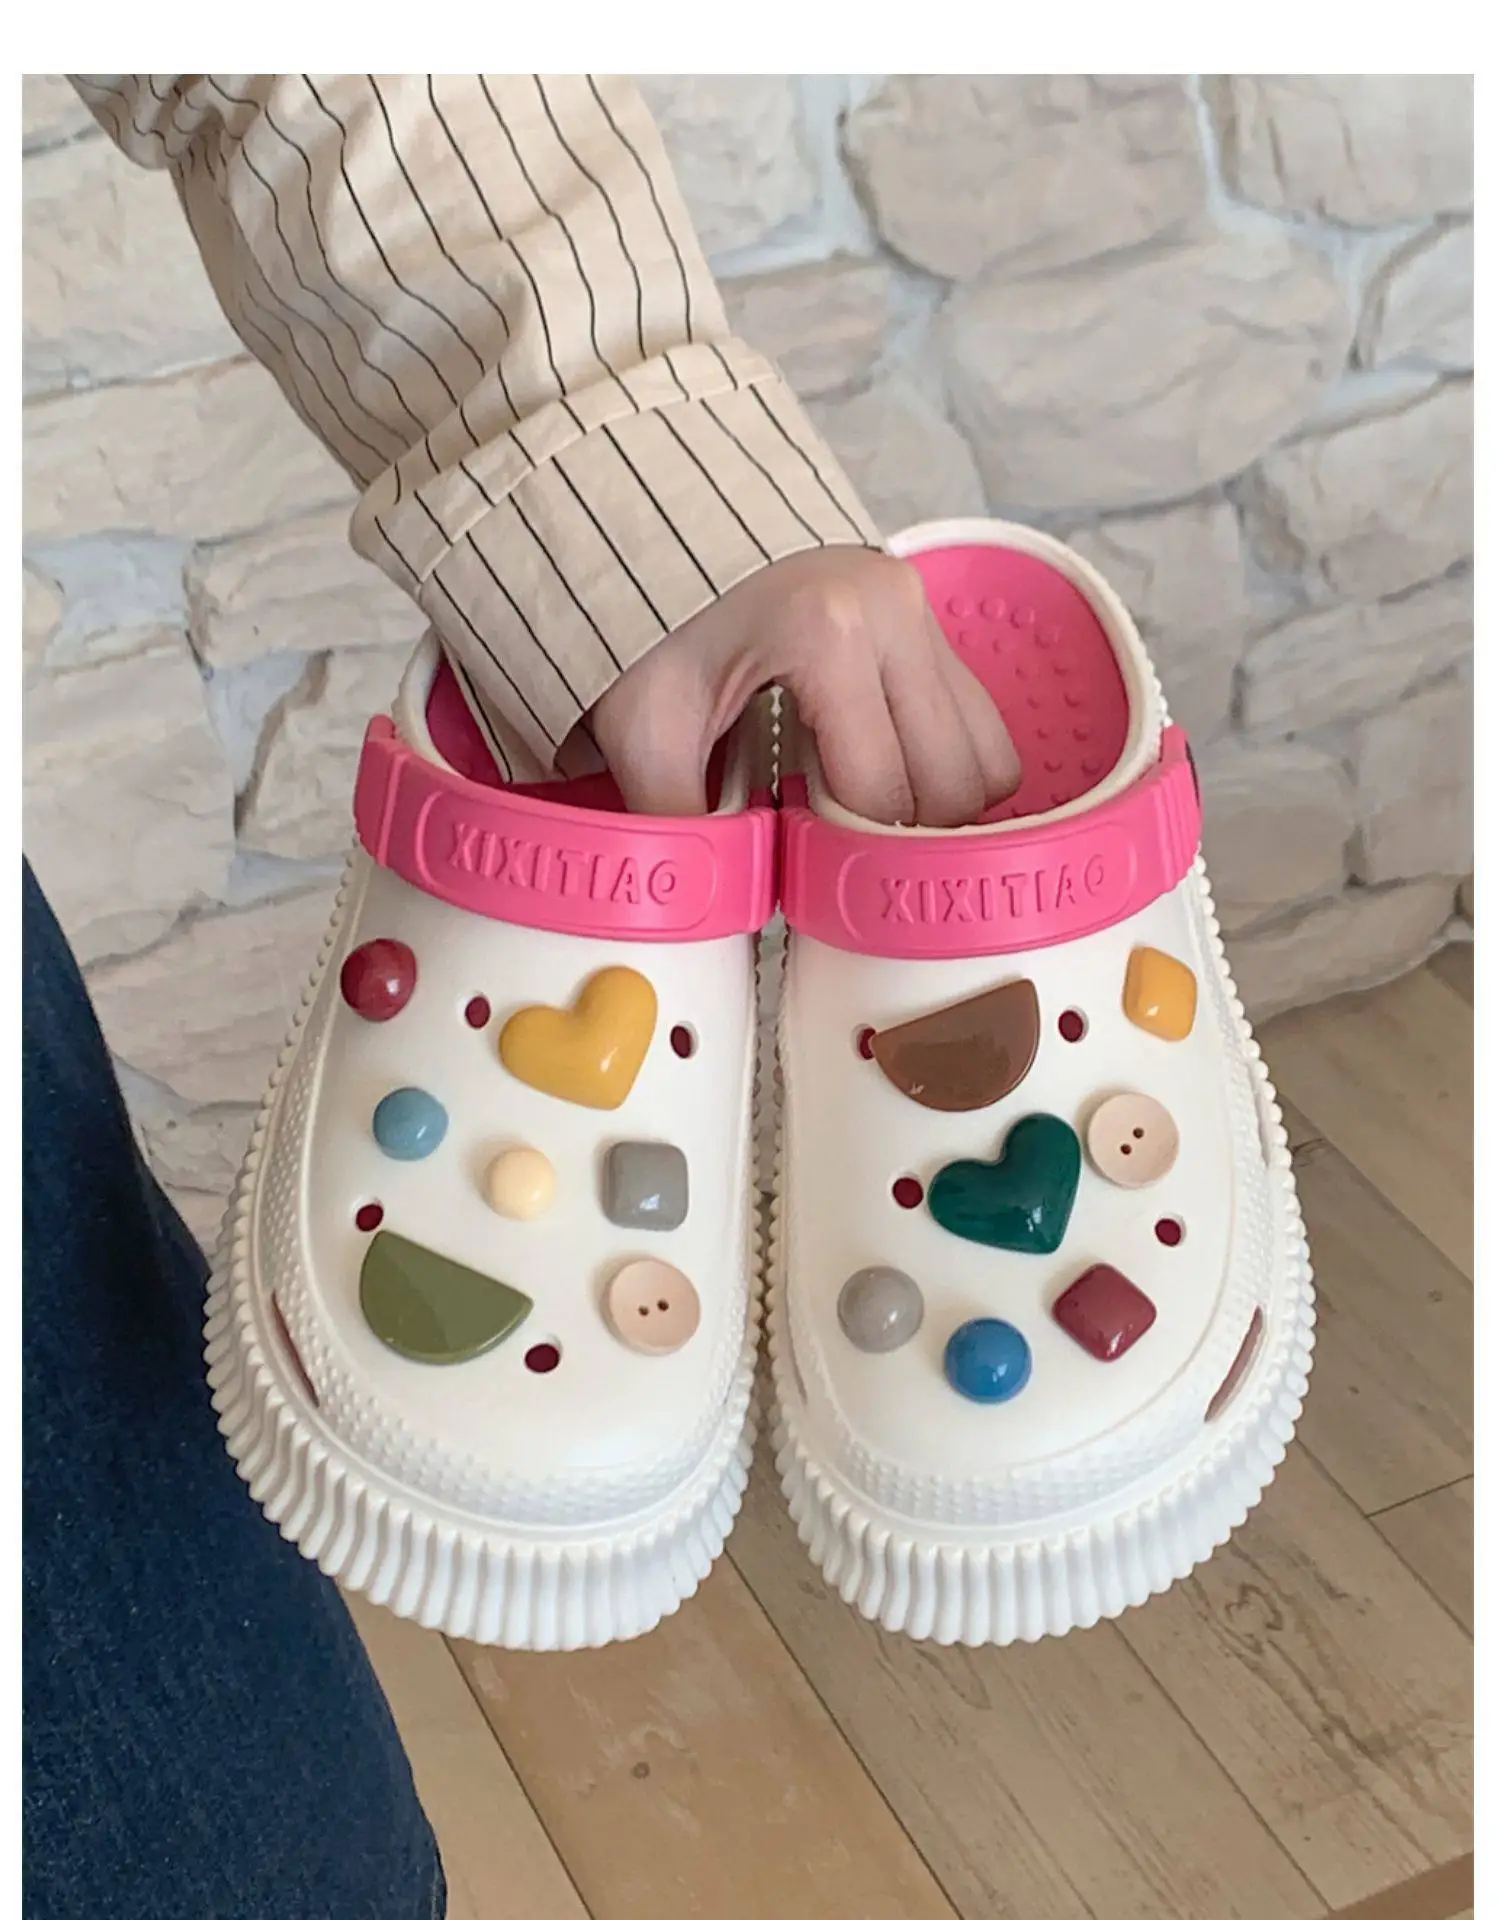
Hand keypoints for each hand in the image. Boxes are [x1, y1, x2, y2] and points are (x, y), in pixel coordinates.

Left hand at [588, 548, 1020, 825]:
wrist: (675, 538)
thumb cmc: (663, 629)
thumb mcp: (646, 726)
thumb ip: (675, 817)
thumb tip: (712, 898)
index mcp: (827, 635)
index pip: (881, 795)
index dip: (849, 850)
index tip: (808, 860)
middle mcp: (895, 615)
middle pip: (950, 787)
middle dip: (901, 838)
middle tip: (838, 845)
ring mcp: (925, 615)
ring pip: (987, 763)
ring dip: (938, 809)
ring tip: (866, 814)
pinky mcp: (938, 624)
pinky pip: (984, 728)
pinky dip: (953, 771)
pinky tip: (891, 777)